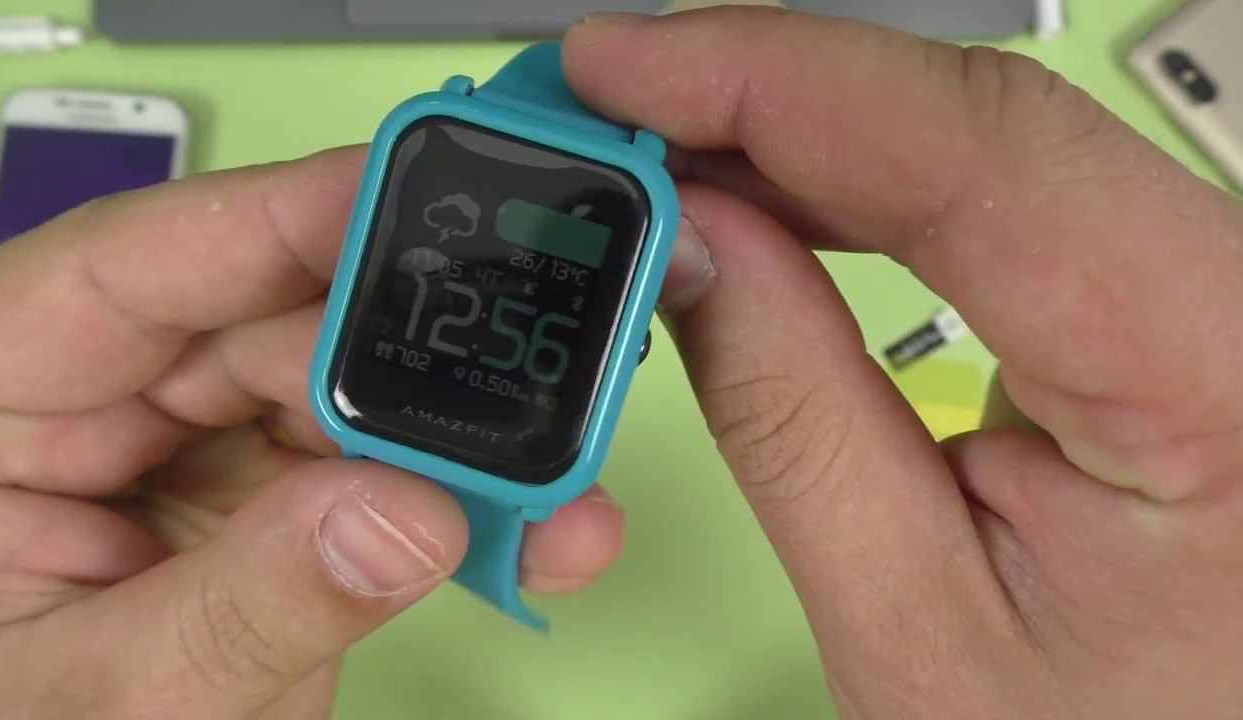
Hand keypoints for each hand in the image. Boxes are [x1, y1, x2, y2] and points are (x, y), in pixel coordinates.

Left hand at [0, 148, 623, 718]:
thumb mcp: (98, 698)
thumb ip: (245, 605)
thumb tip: (397, 512)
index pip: (132, 268)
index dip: (277, 219)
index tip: (401, 200)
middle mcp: (104, 410)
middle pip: (275, 325)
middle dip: (403, 358)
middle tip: (513, 375)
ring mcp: (201, 460)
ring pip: (355, 398)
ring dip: (465, 443)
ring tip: (544, 487)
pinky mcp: (280, 513)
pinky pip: (391, 481)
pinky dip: (474, 508)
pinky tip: (532, 532)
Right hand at [566, 8, 1242, 717]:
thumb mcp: (912, 625)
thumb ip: (788, 415)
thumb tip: (691, 246)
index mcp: (1222, 377)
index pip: (976, 147)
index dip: (774, 77)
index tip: (626, 64)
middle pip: (977, 122)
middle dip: (767, 98)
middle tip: (612, 104)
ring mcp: (1211, 294)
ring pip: (984, 143)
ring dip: (805, 138)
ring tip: (664, 153)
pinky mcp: (1165, 303)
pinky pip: (1002, 196)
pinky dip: (867, 187)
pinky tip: (774, 195)